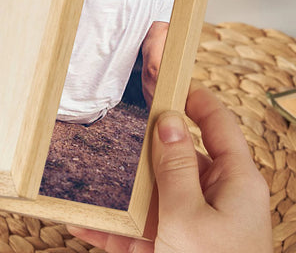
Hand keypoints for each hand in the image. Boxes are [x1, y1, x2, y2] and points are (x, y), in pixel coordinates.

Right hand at [68, 82, 271, 252]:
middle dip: (144, 144)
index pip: (216, 123)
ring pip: (154, 192)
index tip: (165, 80)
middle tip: (115, 125)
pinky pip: (141, 229)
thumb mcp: (190, 217)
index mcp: (234, 181)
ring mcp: (191, 222)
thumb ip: (176, 167)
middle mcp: (214, 197)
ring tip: (90, 172)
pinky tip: (83, 222)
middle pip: (178, 156)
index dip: (194, 98)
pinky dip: (114, 227)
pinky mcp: (171, 246)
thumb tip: (168, 121)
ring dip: (122, 188)